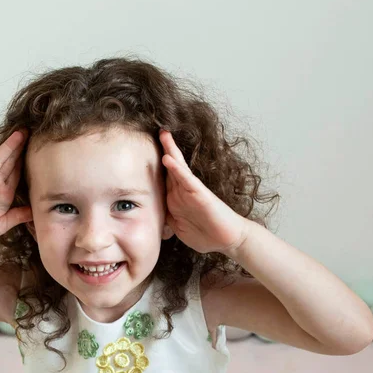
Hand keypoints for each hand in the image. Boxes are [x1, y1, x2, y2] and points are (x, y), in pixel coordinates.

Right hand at [0, 130, 32, 243]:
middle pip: (10, 162)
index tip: (38, 149)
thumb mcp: (1, 224)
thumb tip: (37, 213)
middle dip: (19, 148)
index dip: (27, 162)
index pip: (18, 173)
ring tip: (17, 134)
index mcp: (4, 193)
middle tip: (31, 133)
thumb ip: (17, 216)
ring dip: (6, 146)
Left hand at [159, 129, 248, 254]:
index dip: (154, 166)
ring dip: (170, 150)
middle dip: (164, 149)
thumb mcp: (178, 228)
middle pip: (170, 167)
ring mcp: (191, 192)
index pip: (163, 179)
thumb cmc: (206, 235)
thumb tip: (150, 218)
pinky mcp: (201, 195)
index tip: (142, 153)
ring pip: (177, 168)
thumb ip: (166, 220)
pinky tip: (168, 158)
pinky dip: (177, 169)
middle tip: (158, 131)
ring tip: (163, 134)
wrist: (229, 241)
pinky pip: (186, 180)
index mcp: (176, 199)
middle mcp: (183, 192)